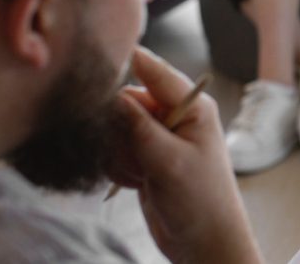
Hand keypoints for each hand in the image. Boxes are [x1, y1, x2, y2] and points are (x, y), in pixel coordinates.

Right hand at [107, 47, 261, 263]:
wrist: (203, 240)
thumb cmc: (199, 199)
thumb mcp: (168, 160)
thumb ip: (138, 126)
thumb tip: (114, 94)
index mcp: (191, 106)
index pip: (153, 71)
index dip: (128, 61)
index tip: (96, 59)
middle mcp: (175, 115)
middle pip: (126, 101)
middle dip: (121, 130)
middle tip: (138, 156)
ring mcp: (159, 136)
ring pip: (115, 129)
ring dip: (121, 154)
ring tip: (143, 175)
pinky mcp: (145, 156)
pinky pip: (114, 151)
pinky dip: (120, 168)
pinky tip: (138, 183)